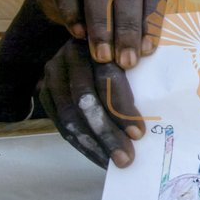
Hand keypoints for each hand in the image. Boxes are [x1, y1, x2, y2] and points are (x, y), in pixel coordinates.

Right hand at [37, 0, 166, 68]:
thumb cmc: (106, 2)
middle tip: (125, 59)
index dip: (151, 20)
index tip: (146, 51)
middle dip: (127, 27)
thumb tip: (145, 49)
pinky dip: (72, 11)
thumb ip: (141, 20)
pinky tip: (78, 34)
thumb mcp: (128, 6)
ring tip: (102, 54)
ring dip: (101, 24)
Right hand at [39, 39, 145, 167]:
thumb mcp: (139, 39)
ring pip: (69, 116)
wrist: (93, 35)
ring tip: (114, 164)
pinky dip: (81, 143)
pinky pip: (61, 124)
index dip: (121, 107)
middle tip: (126, 158)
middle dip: (106, 133)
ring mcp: (53, 75)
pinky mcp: (46, 93)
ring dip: (93, 144)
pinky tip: (100, 158)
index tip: (139, 133)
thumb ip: (147, 45)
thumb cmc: (127, 43)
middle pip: (84, 100)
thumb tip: (154, 54)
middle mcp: (69, 57)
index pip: (105, 78)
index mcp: (95, 41)